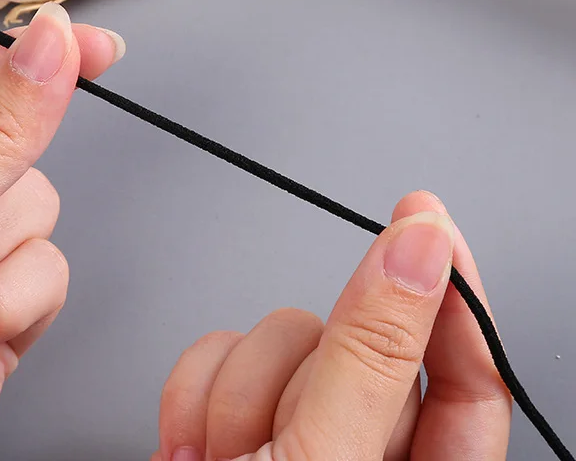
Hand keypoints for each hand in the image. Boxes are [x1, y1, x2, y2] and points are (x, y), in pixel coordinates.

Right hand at [154, 192, 511, 460]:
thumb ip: (372, 354)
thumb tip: (422, 250)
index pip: (469, 374)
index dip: (451, 292)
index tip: (428, 220)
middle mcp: (361, 458)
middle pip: (354, 343)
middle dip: (296, 369)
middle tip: (273, 427)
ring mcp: (293, 437)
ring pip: (280, 338)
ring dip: (234, 391)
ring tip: (218, 460)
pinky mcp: (233, 422)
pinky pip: (219, 354)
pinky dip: (193, 391)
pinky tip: (189, 448)